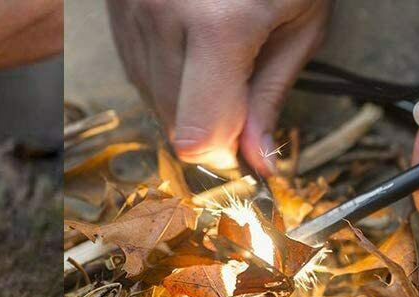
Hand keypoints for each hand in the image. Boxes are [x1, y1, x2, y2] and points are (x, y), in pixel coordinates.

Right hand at [106, 0, 331, 172]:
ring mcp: (134, 12)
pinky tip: (193, 41)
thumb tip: (257, 160)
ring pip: (152, 102)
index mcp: (219, 26)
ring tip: (218, 53)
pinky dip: (167, 73)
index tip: (246, 136)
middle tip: (239, 89)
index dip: (225, 148)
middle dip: (208, 123)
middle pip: (173, 126)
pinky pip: (138, 71)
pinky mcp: (118, 10)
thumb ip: (271, 95)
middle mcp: (164, 18)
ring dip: (186, 99)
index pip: (198, 136)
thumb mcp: (300, 19)